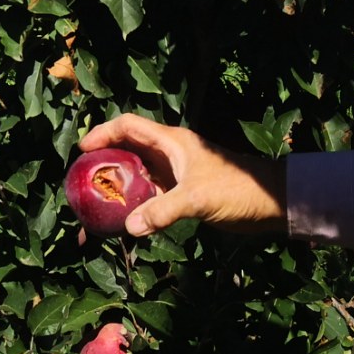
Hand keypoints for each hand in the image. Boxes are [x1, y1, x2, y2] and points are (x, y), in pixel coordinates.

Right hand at [78, 115, 287, 236]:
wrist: (270, 203)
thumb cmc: (236, 189)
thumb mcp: (197, 198)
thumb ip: (162, 211)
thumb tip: (129, 227)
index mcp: (171, 142)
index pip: (129, 126)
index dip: (104, 133)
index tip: (83, 150)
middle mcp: (170, 153)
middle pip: (129, 149)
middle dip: (105, 161)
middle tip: (83, 179)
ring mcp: (175, 173)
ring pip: (138, 173)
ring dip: (119, 185)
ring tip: (97, 201)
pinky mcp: (182, 192)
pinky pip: (150, 194)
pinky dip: (136, 203)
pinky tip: (124, 219)